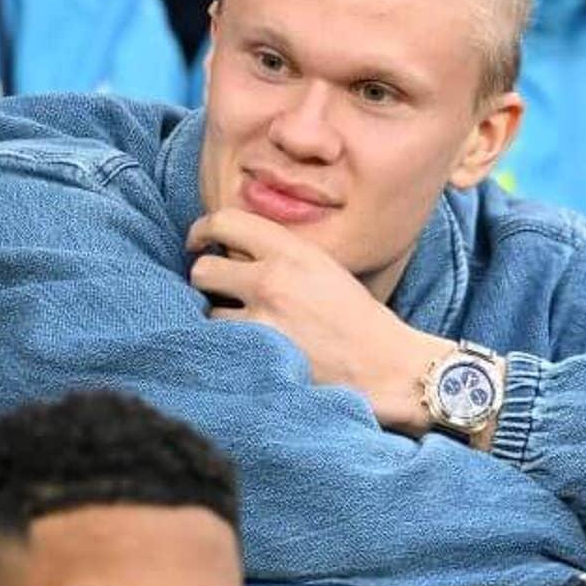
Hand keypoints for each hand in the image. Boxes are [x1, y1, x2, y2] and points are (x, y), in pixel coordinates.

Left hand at [186, 209, 453, 435]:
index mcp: (294, 250)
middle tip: (221, 291)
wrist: (386, 366)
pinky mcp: (259, 352)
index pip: (225, 220)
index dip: (202, 230)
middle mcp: (273, 277)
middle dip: (208, 280)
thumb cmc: (359, 320)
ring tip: (247, 326)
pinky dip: (228, 345)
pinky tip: (250, 347)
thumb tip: (233, 251)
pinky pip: (218, 342)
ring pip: (206, 309)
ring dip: (219, 318)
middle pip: (203, 268)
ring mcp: (263, 317)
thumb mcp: (326, 268)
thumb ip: (282, 256)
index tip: (199, 242)